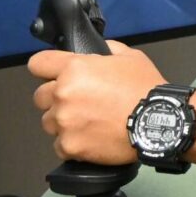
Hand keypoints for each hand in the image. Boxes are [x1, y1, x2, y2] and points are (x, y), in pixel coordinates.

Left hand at [28, 39, 163, 162]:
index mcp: (74, 68)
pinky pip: (59, 146)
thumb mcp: (128, 56)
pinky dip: (72, 145)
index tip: (51, 75)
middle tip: (79, 103)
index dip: (45, 69)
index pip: (38, 64)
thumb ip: (105, 50)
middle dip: (56, 98)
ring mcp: (64, 121)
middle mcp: (63, 93)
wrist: (158, 123)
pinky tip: (90, 139)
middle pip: (40, 96)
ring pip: (48, 122)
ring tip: (87, 124)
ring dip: (63, 122)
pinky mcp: (69, 146)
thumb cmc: (145, 89)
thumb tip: (97, 51)